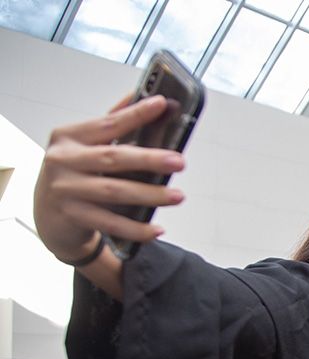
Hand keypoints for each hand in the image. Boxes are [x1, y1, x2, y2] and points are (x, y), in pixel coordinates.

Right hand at [33, 95, 182, 260]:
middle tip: (179, 162)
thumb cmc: (74, 172)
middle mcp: (63, 160)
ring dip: (149, 195)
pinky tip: (156, 230)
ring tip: (177, 196)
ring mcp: (65, 189)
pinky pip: (109, 223)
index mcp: (69, 137)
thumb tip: (147, 96)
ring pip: (113, 191)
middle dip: (149, 159)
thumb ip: (114, 123)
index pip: (108, 123)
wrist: (46, 213)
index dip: (136, 114)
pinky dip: (135, 228)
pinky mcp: (72, 216)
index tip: (162, 104)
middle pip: (112, 158)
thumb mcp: (86, 145)